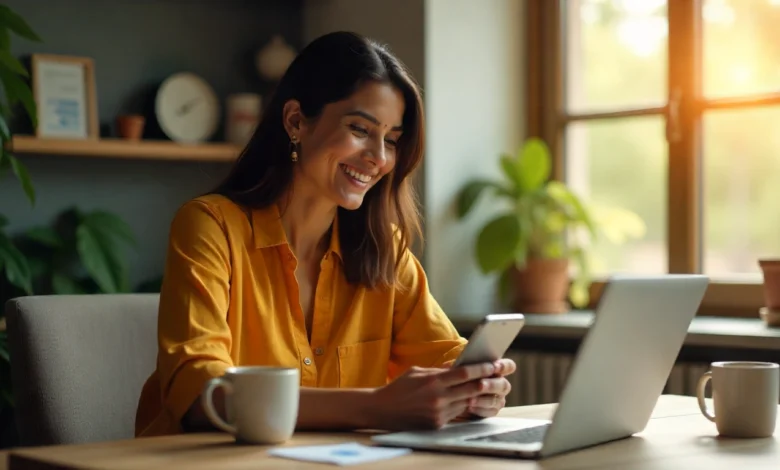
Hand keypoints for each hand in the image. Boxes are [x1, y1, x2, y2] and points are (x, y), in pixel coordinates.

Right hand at [368, 362, 498, 430]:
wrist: (382, 410)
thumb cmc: (399, 387)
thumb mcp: (417, 372)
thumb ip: (439, 370)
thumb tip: (459, 366)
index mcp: (433, 381)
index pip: (464, 373)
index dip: (481, 369)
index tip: (494, 365)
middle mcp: (438, 397)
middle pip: (470, 389)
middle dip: (486, 382)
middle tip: (497, 377)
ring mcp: (438, 413)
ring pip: (466, 402)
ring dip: (476, 395)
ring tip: (486, 388)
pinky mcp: (437, 424)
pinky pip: (456, 413)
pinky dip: (462, 406)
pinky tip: (465, 400)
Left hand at [463, 358, 515, 418]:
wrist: (453, 394)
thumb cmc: (459, 376)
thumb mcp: (462, 368)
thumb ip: (469, 365)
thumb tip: (466, 362)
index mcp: (497, 369)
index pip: (509, 366)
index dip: (504, 366)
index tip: (495, 366)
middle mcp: (500, 384)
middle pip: (504, 385)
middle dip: (492, 385)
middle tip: (480, 385)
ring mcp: (498, 398)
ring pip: (497, 400)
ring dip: (483, 400)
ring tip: (470, 399)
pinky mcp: (492, 410)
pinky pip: (491, 412)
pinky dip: (480, 409)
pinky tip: (469, 408)